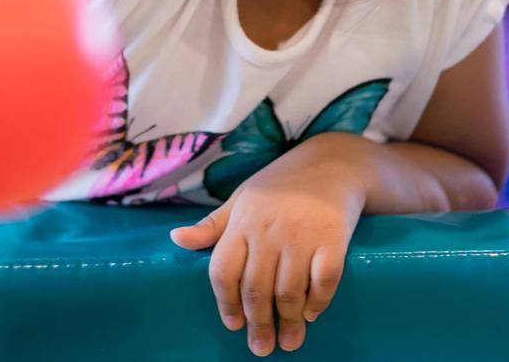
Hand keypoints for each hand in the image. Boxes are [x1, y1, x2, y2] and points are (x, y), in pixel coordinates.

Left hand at [169, 138, 363, 354]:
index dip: (225, 303)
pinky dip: (318, 302)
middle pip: (255, 288)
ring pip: (289, 291)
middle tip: (261, 347)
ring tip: (289, 342)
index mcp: (241, 221)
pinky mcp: (333, 238)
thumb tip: (175, 239)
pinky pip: (324, 281)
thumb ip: (211, 226)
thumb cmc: (279, 186)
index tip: (232, 325)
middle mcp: (268, 229)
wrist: (330, 164)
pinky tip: (312, 314)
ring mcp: (301, 235)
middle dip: (257, 324)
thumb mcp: (239, 199)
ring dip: (289, 322)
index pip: (223, 271)